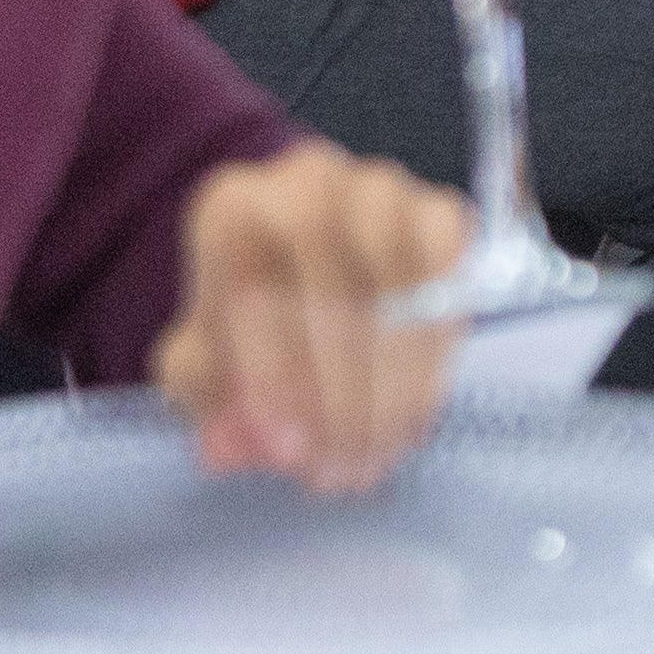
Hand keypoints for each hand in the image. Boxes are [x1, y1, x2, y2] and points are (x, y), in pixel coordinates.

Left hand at [150, 140, 470, 489]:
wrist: (300, 263)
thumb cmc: (250, 319)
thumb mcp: (204, 365)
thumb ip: (209, 404)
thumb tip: (233, 448)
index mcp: (234, 208)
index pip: (257, 288)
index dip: (273, 377)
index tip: (286, 451)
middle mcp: (309, 182)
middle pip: (335, 291)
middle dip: (340, 399)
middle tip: (339, 471)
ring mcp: (382, 191)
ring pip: (399, 292)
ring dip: (390, 390)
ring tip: (373, 457)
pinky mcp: (439, 211)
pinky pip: (448, 285)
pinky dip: (432, 359)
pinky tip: (410, 414)